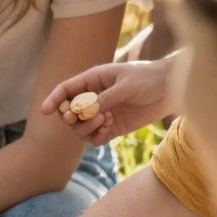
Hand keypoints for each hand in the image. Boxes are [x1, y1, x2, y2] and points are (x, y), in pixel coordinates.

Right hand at [40, 54, 182, 145]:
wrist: (172, 89)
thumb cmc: (149, 78)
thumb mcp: (126, 85)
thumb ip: (106, 98)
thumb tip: (86, 111)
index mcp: (93, 80)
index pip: (66, 90)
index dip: (54, 99)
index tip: (45, 111)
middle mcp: (94, 98)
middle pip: (68, 113)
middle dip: (71, 117)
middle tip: (82, 117)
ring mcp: (102, 114)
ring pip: (80, 128)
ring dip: (86, 127)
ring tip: (104, 121)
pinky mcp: (112, 127)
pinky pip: (95, 138)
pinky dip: (97, 137)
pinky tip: (107, 130)